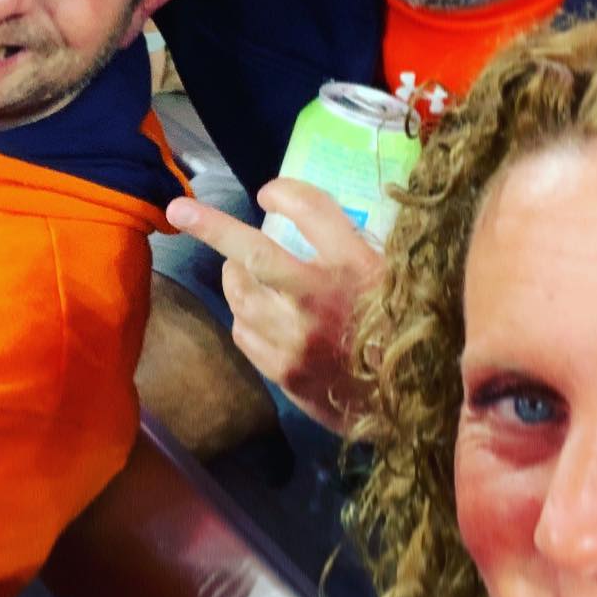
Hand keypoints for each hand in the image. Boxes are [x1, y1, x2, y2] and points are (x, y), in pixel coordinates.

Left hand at [166, 179, 382, 431]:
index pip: (311, 211)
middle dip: (211, 226)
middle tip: (180, 211)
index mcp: (358, 268)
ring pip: (241, 296)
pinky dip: (244, 315)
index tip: (270, 193)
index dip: (284, 194)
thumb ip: (352, 244)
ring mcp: (297, 341)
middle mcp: (321, 300)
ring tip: (240, 270)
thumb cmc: (407, 329)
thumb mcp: (394, 274)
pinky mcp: (286, 373)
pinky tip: (256, 312)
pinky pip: (245, 334)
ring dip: (235, 276)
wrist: (416, 403)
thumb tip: (301, 210)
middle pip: (253, 252)